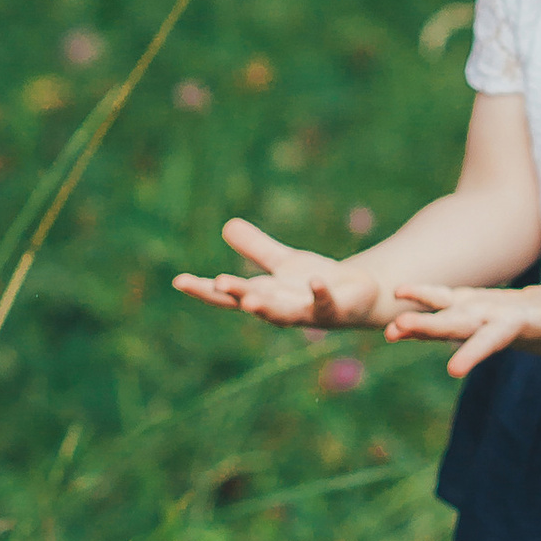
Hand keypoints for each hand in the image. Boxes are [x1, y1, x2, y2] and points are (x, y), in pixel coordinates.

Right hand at [172, 219, 392, 328]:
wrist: (361, 297)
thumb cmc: (317, 283)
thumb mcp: (284, 262)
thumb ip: (256, 248)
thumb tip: (227, 226)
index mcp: (264, 295)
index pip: (227, 294)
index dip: (203, 288)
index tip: (179, 281)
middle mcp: (281, 308)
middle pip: (251, 303)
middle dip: (235, 295)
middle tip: (217, 284)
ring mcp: (307, 312)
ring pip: (283, 314)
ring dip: (267, 309)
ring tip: (252, 301)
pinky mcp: (335, 309)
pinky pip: (325, 303)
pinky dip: (318, 293)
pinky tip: (314, 280)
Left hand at [383, 283, 540, 376]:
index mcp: (512, 329)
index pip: (490, 341)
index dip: (473, 352)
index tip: (452, 369)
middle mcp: (487, 326)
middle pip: (454, 329)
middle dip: (427, 330)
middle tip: (394, 331)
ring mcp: (475, 316)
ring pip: (442, 317)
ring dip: (416, 320)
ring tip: (387, 326)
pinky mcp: (469, 303)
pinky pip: (442, 299)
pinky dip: (423, 298)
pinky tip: (398, 293)